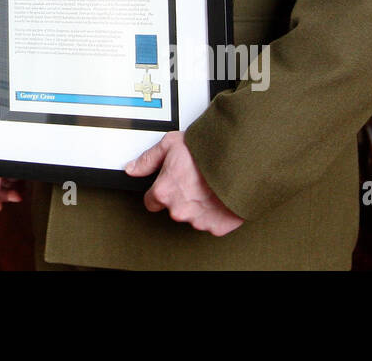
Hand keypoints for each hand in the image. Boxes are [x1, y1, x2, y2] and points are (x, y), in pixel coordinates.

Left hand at [126, 131, 242, 235]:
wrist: (238, 160)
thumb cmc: (206, 151)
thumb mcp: (170, 144)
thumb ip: (148, 160)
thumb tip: (133, 168)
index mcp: (164, 192)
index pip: (151, 202)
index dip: (160, 191)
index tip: (169, 185)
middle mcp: (179, 210)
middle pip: (174, 208)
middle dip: (182, 197)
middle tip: (194, 180)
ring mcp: (199, 221)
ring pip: (194, 216)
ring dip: (199, 205)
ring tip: (210, 186)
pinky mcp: (218, 227)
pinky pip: (213, 223)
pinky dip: (216, 213)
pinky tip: (220, 196)